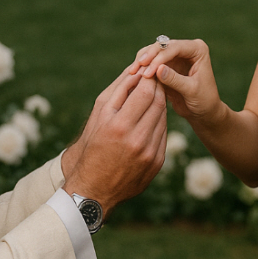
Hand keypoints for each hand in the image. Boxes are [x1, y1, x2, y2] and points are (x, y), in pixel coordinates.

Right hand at [63, 68, 166, 216]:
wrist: (94, 188)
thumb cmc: (93, 145)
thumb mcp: (98, 116)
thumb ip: (118, 91)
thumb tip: (136, 70)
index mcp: (118, 125)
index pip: (146, 91)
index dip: (149, 79)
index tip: (148, 73)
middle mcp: (136, 140)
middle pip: (159, 103)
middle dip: (157, 89)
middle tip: (153, 82)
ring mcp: (149, 153)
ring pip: (164, 117)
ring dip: (159, 105)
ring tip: (150, 100)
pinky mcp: (157, 163)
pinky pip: (164, 135)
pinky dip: (159, 124)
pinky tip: (150, 121)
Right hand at [131, 38, 223, 126]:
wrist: (203, 112)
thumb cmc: (204, 101)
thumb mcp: (191, 91)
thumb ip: (175, 79)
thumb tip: (157, 69)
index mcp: (197, 49)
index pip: (175, 47)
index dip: (159, 58)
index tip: (148, 71)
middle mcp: (186, 49)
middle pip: (162, 46)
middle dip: (148, 57)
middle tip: (135, 69)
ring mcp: (175, 56)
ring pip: (153, 52)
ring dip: (142, 61)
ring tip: (132, 73)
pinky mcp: (166, 65)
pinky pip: (150, 62)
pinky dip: (142, 68)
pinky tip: (133, 76)